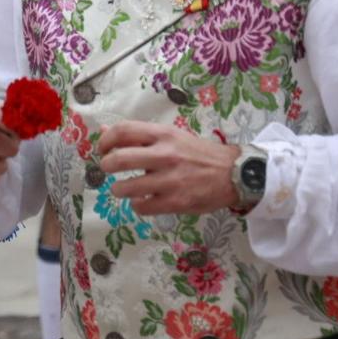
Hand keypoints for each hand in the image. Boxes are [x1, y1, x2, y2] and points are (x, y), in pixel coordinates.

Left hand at [95, 122, 242, 215]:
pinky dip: (137, 205)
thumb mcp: (171, 136)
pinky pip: (142, 207)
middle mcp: (165, 155)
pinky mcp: (176, 202)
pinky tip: (142, 201)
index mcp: (163, 134)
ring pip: (126, 188)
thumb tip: (104, 130)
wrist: (234, 173)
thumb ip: (139, 135)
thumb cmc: (199, 153)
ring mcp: (170, 180)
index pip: (123, 131)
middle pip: (119, 159)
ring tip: (123, 189)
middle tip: (108, 169)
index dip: (105, 140)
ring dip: (118, 189)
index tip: (102, 149)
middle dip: (106, 166)